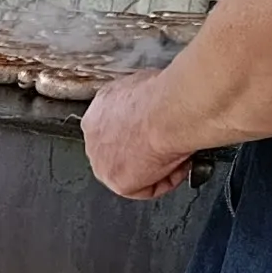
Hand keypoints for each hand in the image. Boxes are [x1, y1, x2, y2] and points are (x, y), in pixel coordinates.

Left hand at [82, 69, 193, 197]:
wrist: (169, 111)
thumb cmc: (164, 96)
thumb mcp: (147, 83)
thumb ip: (142, 99)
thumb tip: (156, 100)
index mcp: (99, 110)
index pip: (115, 128)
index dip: (140, 132)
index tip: (157, 132)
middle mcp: (93, 136)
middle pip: (119, 151)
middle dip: (144, 152)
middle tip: (168, 146)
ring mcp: (101, 161)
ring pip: (130, 171)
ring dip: (155, 167)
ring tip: (177, 154)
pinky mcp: (116, 181)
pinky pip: (143, 189)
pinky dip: (166, 180)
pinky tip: (178, 165)